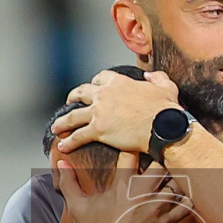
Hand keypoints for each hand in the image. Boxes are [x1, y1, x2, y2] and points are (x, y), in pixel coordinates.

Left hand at [53, 70, 182, 154]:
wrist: (163, 126)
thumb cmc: (166, 109)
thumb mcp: (165, 86)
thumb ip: (156, 78)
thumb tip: (149, 76)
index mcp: (118, 82)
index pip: (100, 78)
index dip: (95, 83)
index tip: (94, 87)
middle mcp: (104, 94)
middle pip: (81, 93)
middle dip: (73, 97)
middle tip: (69, 102)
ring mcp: (99, 112)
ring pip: (73, 116)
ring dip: (63, 122)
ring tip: (56, 127)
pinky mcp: (98, 130)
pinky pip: (78, 136)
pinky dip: (69, 142)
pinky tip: (62, 146)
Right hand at [56, 157, 191, 222]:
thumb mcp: (77, 205)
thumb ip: (69, 181)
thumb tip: (60, 162)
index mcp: (121, 187)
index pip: (130, 155)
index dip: (132, 148)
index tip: (133, 150)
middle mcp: (141, 194)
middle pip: (161, 165)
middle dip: (160, 162)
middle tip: (156, 163)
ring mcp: (155, 208)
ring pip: (176, 183)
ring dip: (174, 180)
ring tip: (168, 180)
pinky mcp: (164, 222)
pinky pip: (183, 206)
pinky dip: (184, 200)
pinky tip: (178, 198)